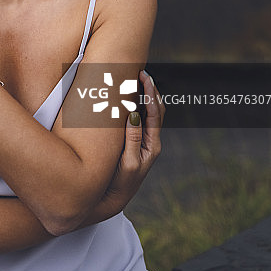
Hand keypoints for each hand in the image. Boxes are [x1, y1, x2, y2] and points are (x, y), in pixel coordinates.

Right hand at [84, 70, 164, 224]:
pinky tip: (127, 97)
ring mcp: (144, 141)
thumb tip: (136, 114)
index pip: (154, 112)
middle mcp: (151, 141)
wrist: (114, 198)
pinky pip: (139, 119)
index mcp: (152, 145)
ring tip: (136, 79)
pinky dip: (136, 105)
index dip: (150, 93)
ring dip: (144, 95)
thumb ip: (133, 138)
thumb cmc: (121, 182)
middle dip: (150, 90)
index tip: (144, 76)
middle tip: (141, 72)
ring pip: (148, 113)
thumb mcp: (128, 162)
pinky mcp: (135, 142)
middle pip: (156, 109)